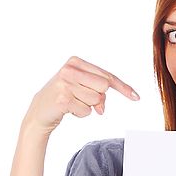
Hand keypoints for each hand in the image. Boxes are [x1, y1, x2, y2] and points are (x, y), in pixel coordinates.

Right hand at [23, 56, 139, 133]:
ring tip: (73, 103)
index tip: (136, 97)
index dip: (123, 87)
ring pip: (95, 100)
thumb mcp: (81, 88)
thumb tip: (102, 107)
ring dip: (87, 107)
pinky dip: (80, 114)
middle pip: (103, 87)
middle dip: (98, 98)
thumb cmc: (64, 97)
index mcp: (76, 61)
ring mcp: (65, 83)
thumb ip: (97, 91)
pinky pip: (86, 111)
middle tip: (83, 99)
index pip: (106, 75)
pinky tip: (68, 110)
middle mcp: (69, 69)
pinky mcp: (63, 99)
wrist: (39, 111)